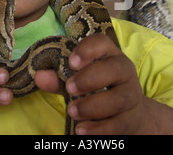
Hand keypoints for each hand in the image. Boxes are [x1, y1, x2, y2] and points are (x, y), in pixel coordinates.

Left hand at [35, 33, 172, 134]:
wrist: (125, 109)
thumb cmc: (95, 86)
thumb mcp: (77, 77)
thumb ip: (58, 77)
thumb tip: (40, 77)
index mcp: (109, 54)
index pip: (102, 42)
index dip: (87, 50)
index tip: (72, 62)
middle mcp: (124, 70)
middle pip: (115, 69)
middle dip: (90, 79)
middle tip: (70, 89)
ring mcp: (131, 94)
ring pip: (119, 98)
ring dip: (93, 106)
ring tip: (72, 111)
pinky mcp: (132, 118)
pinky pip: (120, 124)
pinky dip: (99, 129)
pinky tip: (81, 130)